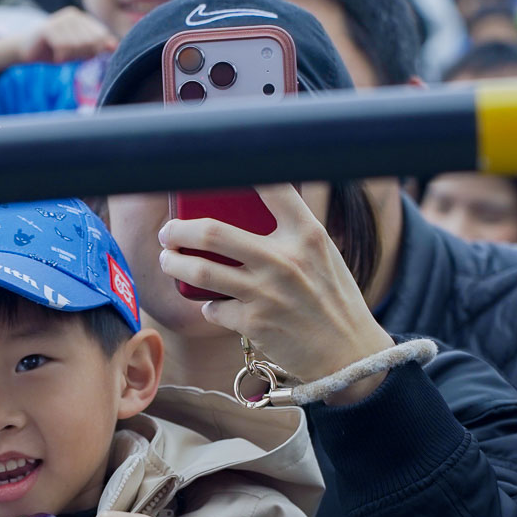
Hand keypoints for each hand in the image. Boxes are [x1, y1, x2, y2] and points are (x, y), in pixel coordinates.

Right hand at [0, 7, 114, 74]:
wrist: (25, 49)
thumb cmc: (53, 49)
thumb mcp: (77, 50)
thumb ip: (96, 47)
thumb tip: (115, 46)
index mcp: (81, 18)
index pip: (100, 35)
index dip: (97, 50)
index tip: (85, 57)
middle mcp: (72, 15)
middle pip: (91, 40)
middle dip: (83, 54)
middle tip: (70, 58)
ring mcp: (60, 19)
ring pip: (78, 44)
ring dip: (71, 56)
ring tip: (62, 57)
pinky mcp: (48, 28)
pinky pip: (63, 47)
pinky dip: (61, 56)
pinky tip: (56, 56)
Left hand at [158, 184, 395, 401]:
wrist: (348, 353)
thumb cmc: (331, 299)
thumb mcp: (322, 256)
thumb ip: (290, 234)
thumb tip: (241, 215)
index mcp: (307, 234)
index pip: (273, 187)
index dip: (242, 169)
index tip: (216, 163)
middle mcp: (285, 259)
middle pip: (212, 232)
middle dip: (178, 230)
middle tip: (168, 232)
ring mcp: (266, 292)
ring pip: (200, 271)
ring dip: (174, 265)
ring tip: (169, 261)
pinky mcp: (254, 323)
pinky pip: (213, 308)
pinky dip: (208, 306)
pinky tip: (213, 305)